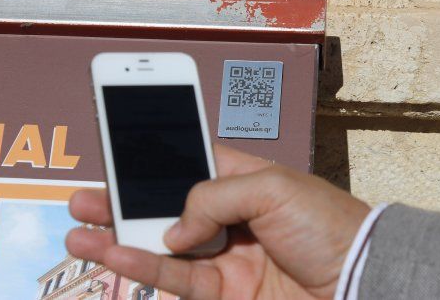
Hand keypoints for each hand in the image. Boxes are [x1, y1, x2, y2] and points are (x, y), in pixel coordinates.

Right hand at [66, 145, 370, 299]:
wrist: (359, 279)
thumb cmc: (329, 223)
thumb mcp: (272, 187)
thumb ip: (212, 196)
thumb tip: (173, 228)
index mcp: (243, 178)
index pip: (189, 163)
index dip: (155, 159)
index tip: (120, 152)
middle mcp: (229, 215)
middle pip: (166, 205)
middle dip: (124, 200)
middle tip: (85, 196)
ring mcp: (225, 254)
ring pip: (161, 244)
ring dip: (118, 237)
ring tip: (80, 229)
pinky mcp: (225, 291)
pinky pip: (176, 277)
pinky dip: (142, 267)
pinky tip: (115, 254)